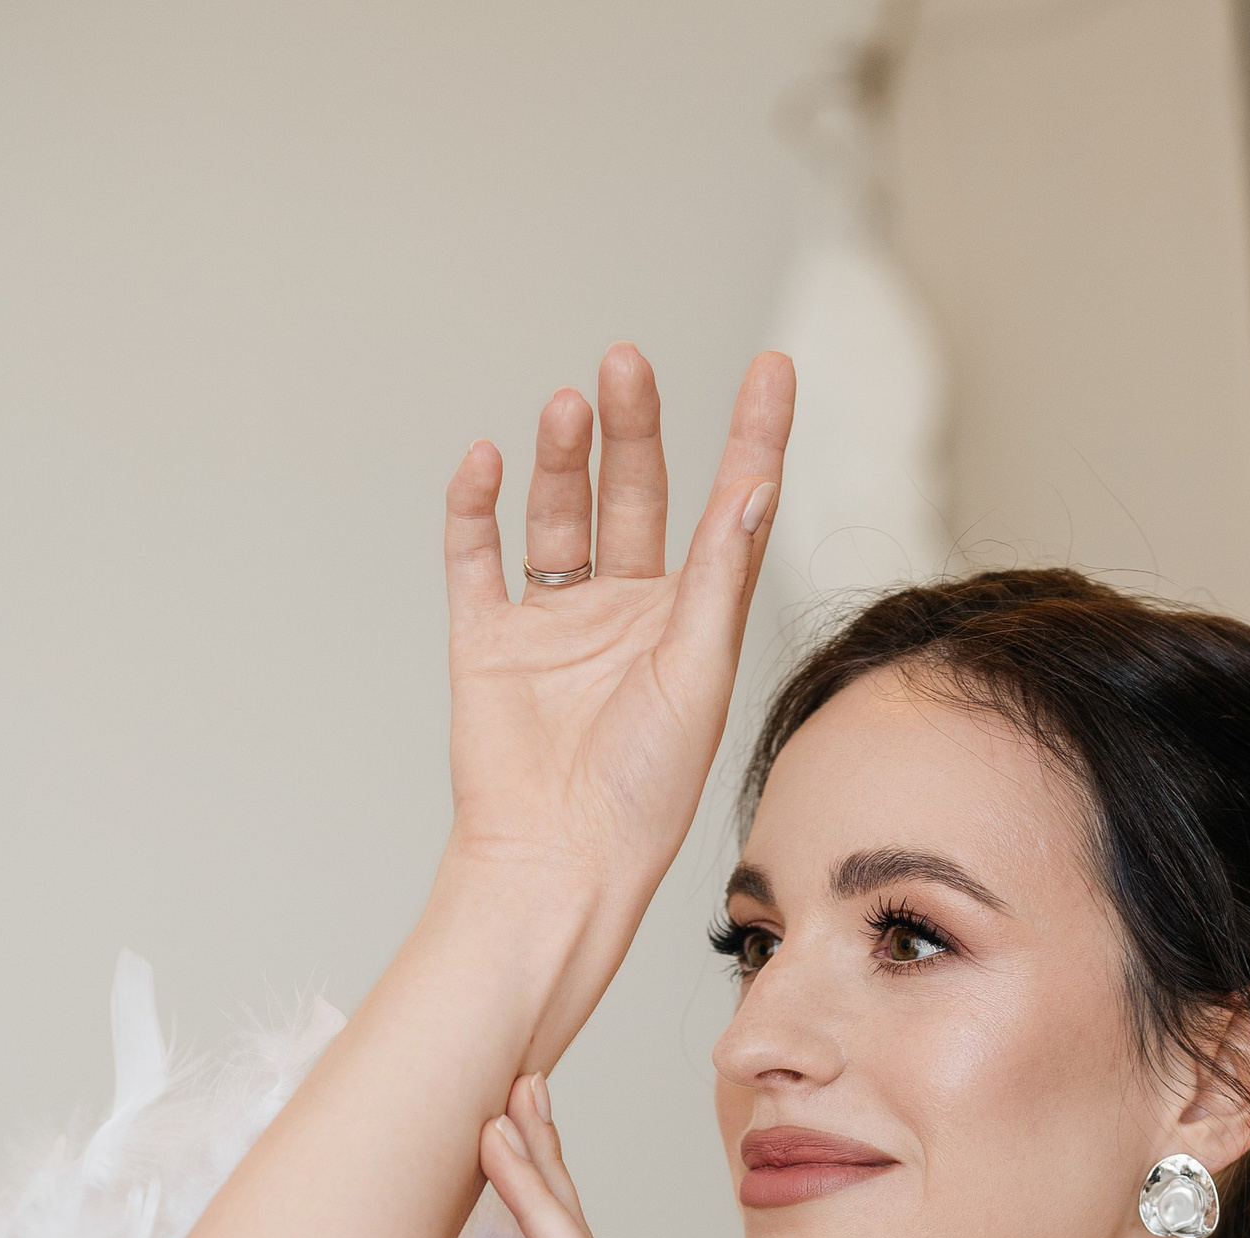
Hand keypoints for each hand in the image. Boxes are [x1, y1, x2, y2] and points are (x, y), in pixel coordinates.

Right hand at [439, 345, 791, 953]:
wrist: (554, 862)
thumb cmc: (642, 794)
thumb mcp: (698, 674)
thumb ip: (719, 578)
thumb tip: (755, 487)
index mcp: (689, 626)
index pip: (727, 513)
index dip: (750, 440)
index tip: (772, 368)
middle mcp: (625, 616)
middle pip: (633, 497)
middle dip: (633, 429)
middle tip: (626, 364)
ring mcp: (554, 626)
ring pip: (559, 516)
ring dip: (564, 459)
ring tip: (570, 406)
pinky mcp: (488, 643)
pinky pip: (477, 558)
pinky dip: (476, 506)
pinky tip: (488, 460)